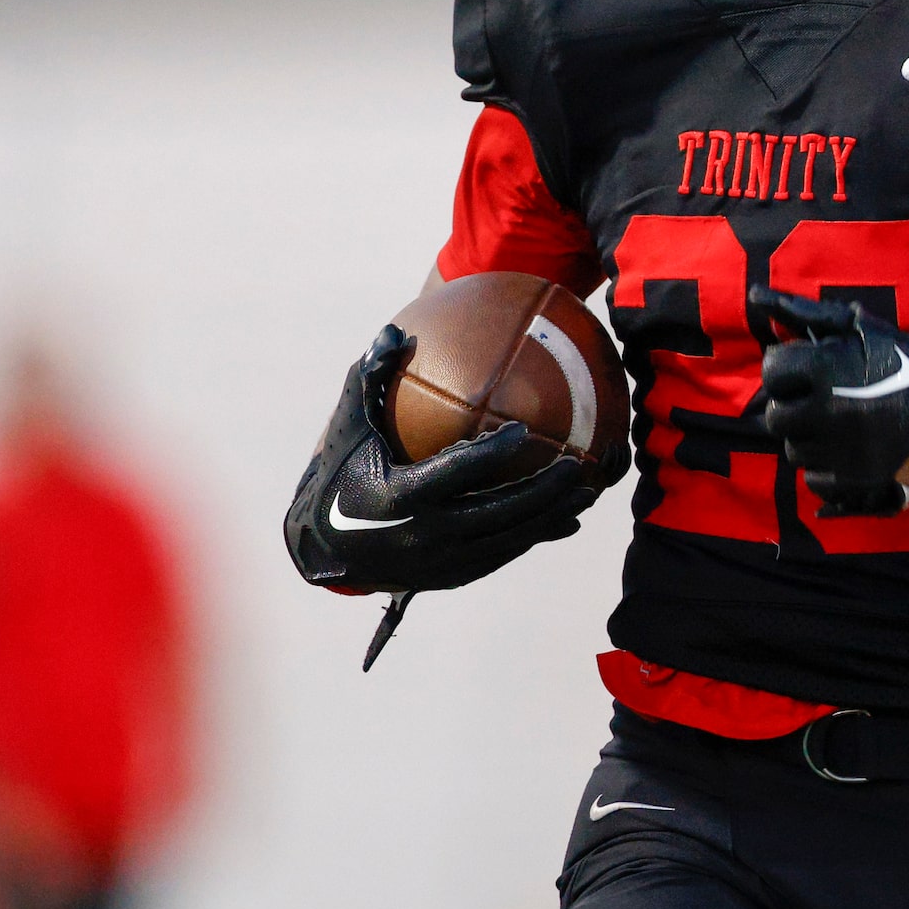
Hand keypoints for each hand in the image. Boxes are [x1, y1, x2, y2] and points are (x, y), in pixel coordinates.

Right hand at [285, 326, 603, 593]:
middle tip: (577, 465)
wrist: (321, 549)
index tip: (524, 432)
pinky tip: (566, 520)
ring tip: (587, 493)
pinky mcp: (451, 576)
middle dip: (543, 491)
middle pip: (497, 513)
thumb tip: (396, 331)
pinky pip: (502, 556)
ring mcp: (440, 562)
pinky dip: (534, 538)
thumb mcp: (350, 428)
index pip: (454, 472)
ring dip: (550, 517)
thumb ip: (371, 380)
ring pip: (508, 540)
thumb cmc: (340, 475)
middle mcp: (423, 535)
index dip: (491, 454)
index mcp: (399, 496)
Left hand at [752, 291, 908, 515]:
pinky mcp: (849, 479)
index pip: (772, 371)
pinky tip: (847, 449)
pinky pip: (813, 478)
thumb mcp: (863, 329)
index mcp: (826, 369)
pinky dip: (825, 466)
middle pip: (775, 417)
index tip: (806, 370)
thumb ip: (808, 314)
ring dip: (809, 437)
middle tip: (820, 400)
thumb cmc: (906, 363)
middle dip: (794, 406)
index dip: (787, 369)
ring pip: (793, 450)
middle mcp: (824, 411)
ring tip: (838, 424)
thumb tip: (757, 296)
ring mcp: (837, 450)